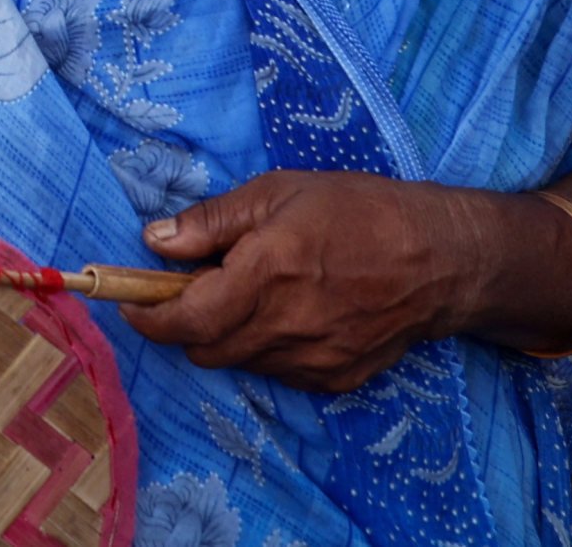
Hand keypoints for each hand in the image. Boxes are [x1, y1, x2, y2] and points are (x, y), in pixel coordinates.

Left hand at [129, 172, 487, 391]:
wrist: (441, 259)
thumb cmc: (360, 210)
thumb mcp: (279, 192)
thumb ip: (213, 221)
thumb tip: (155, 241)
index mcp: (268, 272)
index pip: (186, 318)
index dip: (148, 318)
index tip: (130, 304)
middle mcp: (286, 325)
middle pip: (204, 348)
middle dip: (183, 324)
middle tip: (191, 288)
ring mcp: (313, 359)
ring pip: (238, 361)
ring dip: (223, 335)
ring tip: (249, 293)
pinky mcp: (335, 379)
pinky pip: (277, 371)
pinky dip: (264, 347)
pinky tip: (287, 313)